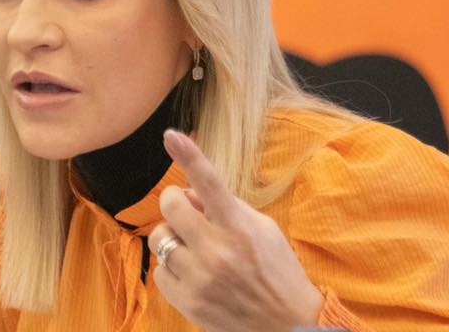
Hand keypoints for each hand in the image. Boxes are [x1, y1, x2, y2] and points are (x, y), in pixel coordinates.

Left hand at [148, 129, 322, 331]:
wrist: (288, 329)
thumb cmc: (277, 270)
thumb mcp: (261, 228)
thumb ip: (226, 206)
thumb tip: (191, 193)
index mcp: (238, 226)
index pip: (209, 181)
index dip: (189, 155)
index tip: (171, 136)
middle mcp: (217, 250)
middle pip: (170, 205)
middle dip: (175, 203)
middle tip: (187, 212)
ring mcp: (200, 278)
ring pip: (159, 238)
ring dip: (172, 238)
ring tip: (192, 248)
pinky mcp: (188, 303)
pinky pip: (159, 272)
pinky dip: (171, 270)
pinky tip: (192, 274)